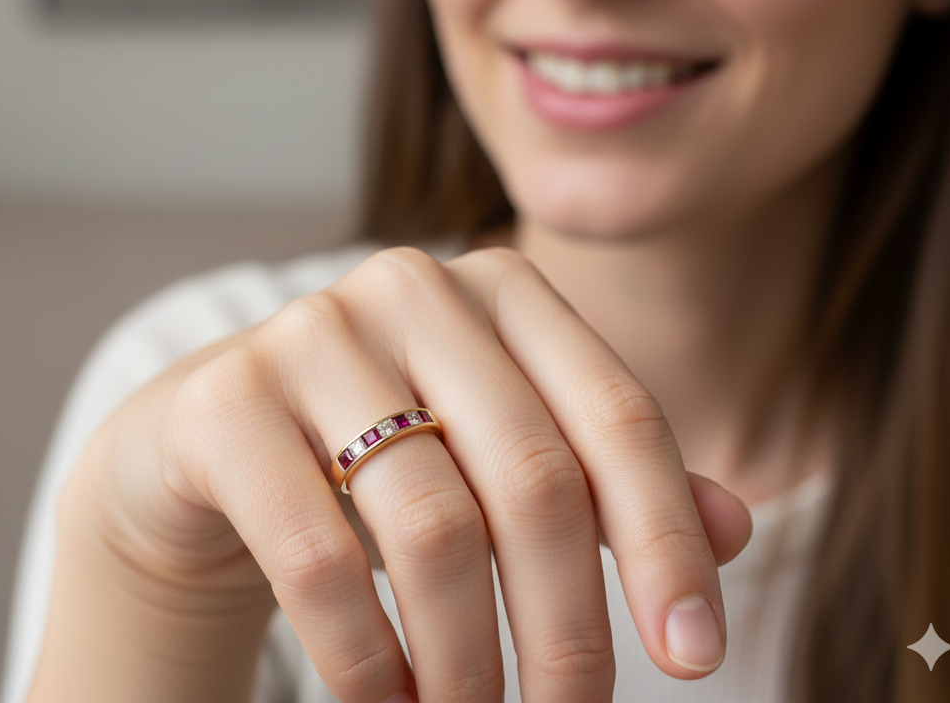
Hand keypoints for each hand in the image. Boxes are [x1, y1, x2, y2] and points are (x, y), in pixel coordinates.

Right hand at [30, 247, 751, 702]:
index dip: (666, 543)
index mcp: (501, 288)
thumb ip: (607, 480)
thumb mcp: (499, 454)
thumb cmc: (381, 449)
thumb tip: (735, 529)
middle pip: (535, 483)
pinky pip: (317, 557)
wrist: (215, 439)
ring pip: (433, 529)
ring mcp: (309, 333)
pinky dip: (364, 657)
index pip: (618, 418)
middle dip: (567, 631)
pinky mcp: (225, 400)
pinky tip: (385, 699)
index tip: (693, 658)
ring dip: (465, 661)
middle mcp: (411, 288)